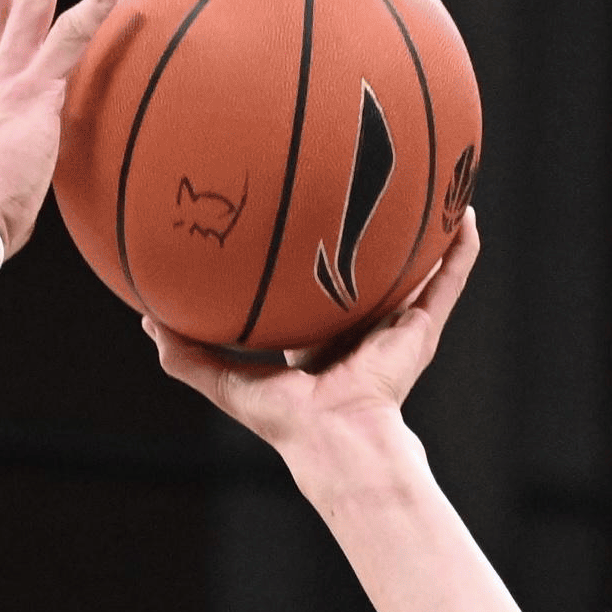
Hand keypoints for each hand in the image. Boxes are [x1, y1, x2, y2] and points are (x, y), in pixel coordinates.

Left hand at [143, 208, 480, 451]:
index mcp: (319, 337)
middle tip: (366, 174)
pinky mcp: (421, 330)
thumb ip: (185, 354)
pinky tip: (465, 211)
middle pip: (369, 267)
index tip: (303, 211)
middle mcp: (360, 327)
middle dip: (370, 226)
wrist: (334, 437)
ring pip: (415, 268)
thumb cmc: (283, 418)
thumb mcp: (226, 380)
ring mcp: (394, 327)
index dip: (311, 254)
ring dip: (426, 228)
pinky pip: (448, 281)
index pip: (317, 288)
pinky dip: (460, 250)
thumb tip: (145, 320)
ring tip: (433, 177)